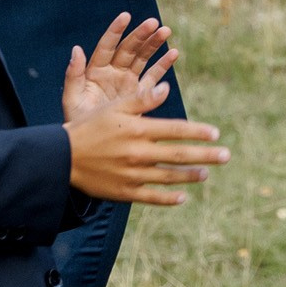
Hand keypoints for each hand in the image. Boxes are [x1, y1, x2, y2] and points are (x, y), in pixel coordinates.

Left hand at [60, 12, 173, 123]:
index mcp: (95, 71)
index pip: (106, 46)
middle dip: (141, 35)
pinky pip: (153, 76)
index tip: (126, 16)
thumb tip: (76, 49)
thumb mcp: (72, 100)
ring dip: (154, 44)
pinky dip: (163, 65)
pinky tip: (173, 54)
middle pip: (128, 49)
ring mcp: (127, 82)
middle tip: (154, 24)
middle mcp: (112, 73)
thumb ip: (73, 76)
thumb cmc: (77, 123)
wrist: (92, 146)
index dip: (115, 31)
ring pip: (142, 58)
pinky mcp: (139, 94)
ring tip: (165, 31)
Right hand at [64, 75, 228, 206]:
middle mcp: (138, 153)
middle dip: (205, 155)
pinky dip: (168, 199)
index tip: (216, 134)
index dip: (198, 132)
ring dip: (190, 176)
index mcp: (138, 130)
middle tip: (226, 155)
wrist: (59, 158)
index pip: (176, 130)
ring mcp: (131, 174)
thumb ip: (142, 100)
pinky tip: (182, 197)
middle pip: (178, 155)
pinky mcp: (123, 191)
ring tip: (207, 173)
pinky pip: (151, 197)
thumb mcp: (114, 107)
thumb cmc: (88, 127)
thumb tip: (166, 88)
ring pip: (168, 177)